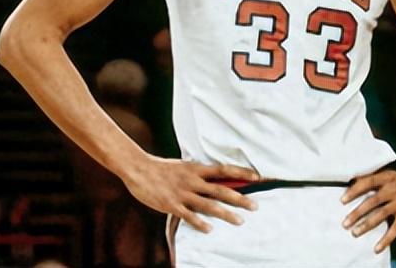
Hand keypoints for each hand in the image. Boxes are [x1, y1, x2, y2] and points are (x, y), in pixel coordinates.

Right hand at [122, 155, 259, 232]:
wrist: (139, 168)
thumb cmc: (162, 168)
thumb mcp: (183, 166)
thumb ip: (199, 173)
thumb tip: (217, 178)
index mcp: (196, 168)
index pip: (224, 170)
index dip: (241, 173)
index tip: (257, 177)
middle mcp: (193, 180)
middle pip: (221, 189)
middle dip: (240, 198)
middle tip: (255, 206)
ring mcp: (182, 193)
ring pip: (208, 204)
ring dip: (226, 213)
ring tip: (240, 221)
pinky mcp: (171, 204)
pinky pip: (188, 215)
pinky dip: (199, 223)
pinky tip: (210, 230)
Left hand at [340, 169, 395, 252]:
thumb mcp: (387, 176)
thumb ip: (371, 179)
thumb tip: (349, 182)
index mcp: (387, 177)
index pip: (368, 182)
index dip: (355, 191)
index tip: (342, 201)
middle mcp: (394, 189)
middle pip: (373, 201)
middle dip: (357, 213)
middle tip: (345, 223)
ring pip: (381, 215)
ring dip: (367, 225)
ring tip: (354, 232)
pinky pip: (395, 229)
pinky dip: (386, 240)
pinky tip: (376, 248)